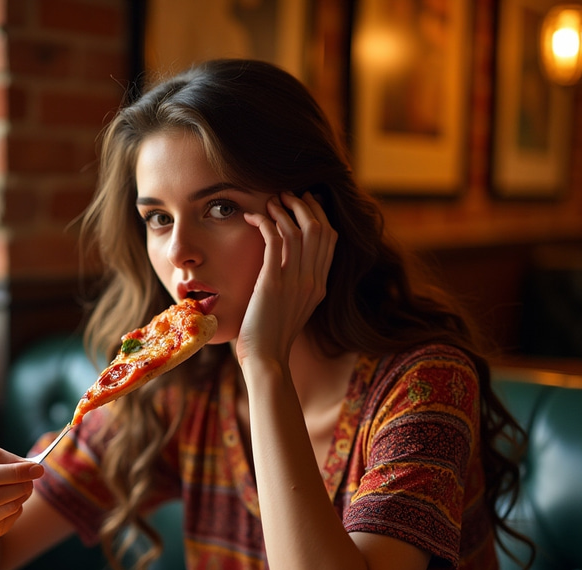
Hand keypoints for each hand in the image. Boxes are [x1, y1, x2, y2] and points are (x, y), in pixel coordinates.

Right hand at [0, 445, 44, 539]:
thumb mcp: (0, 464)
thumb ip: (14, 463)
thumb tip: (33, 467)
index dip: (16, 462)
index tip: (36, 466)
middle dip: (18, 475)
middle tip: (37, 473)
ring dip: (19, 491)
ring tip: (28, 488)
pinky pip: (2, 512)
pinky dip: (16, 506)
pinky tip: (18, 502)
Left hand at [238, 191, 336, 364]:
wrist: (266, 360)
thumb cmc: (270, 337)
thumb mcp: (291, 308)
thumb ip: (295, 285)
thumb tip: (283, 266)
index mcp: (319, 285)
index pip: (330, 239)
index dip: (319, 214)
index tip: (305, 202)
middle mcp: (312, 280)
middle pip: (319, 228)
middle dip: (303, 205)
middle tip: (286, 195)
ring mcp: (295, 281)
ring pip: (298, 230)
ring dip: (283, 209)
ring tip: (270, 201)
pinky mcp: (273, 282)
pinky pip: (274, 240)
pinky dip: (265, 222)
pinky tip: (254, 217)